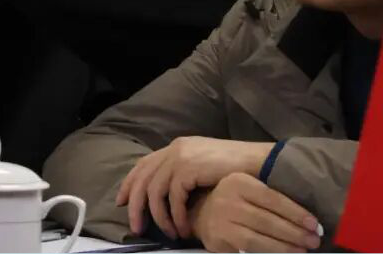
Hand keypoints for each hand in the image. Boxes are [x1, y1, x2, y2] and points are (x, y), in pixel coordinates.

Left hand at [116, 137, 273, 238]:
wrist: (261, 163)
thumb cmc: (238, 170)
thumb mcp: (205, 167)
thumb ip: (185, 174)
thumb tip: (165, 197)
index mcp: (177, 147)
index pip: (143, 165)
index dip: (129, 184)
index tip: (121, 203)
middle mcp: (175, 149)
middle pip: (142, 179)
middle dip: (135, 206)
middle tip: (136, 228)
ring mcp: (180, 156)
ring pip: (154, 191)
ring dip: (159, 217)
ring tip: (169, 234)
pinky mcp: (188, 168)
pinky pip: (172, 198)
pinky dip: (176, 216)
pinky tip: (184, 228)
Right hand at [190, 172, 321, 252]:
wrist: (202, 213)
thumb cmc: (236, 201)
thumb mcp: (249, 190)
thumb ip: (271, 198)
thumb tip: (308, 218)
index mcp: (239, 182)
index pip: (272, 198)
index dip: (296, 212)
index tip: (315, 224)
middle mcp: (228, 199)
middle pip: (267, 220)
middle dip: (294, 233)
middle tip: (314, 241)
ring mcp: (221, 221)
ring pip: (258, 238)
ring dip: (284, 247)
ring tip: (303, 250)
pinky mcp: (218, 239)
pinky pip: (248, 250)